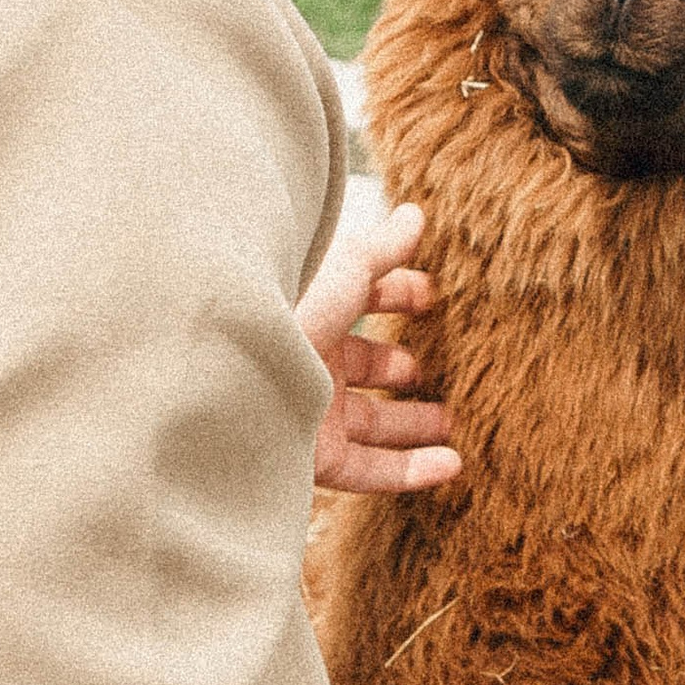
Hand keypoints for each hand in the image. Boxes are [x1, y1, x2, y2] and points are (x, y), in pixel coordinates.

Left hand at [298, 201, 458, 496]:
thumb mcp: (345, 266)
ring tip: (454, 424)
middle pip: (365, 366)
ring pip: (371, 422)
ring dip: (415, 423)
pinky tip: (452, 465)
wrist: (230, 367)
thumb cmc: (285, 304)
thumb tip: (415, 215)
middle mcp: (309, 358)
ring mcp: (309, 409)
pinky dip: (412, 470)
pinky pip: (369, 469)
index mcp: (313, 307)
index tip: (433, 300)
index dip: (398, 297)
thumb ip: (385, 248)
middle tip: (443, 370)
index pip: (361, 300)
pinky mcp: (313, 456)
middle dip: (405, 369)